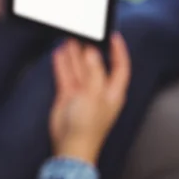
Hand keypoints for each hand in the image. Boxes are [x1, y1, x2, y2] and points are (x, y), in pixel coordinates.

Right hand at [50, 33, 130, 165]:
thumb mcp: (95, 95)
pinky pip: (65, 75)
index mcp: (113, 91)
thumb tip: (91, 53)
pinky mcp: (67, 95)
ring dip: (74, 54)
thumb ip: (94, 72)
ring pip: (78, 68)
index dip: (118, 51)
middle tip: (83, 34)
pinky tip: (59, 53)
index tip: (113, 36)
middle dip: (90, 50)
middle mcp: (98, 90)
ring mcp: (82, 92)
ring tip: (69, 38)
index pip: (120, 66)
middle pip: (95, 64)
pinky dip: (62, 64)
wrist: (70, 144)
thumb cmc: (88, 125)